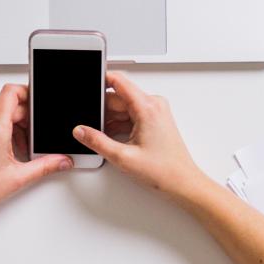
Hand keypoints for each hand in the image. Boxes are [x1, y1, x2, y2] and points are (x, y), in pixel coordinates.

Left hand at [0, 84, 70, 215]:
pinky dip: (2, 132)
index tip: (38, 103)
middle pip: (9, 105)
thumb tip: (61, 161)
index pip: (12, 92)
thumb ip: (45, 166)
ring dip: (14, 127)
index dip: (28, 92)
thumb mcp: (17, 178)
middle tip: (34, 139)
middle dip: (26, 119)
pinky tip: (7, 152)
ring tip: (20, 149)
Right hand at [73, 71, 213, 201]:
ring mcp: (155, 111)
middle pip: (118, 96)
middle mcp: (153, 105)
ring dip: (111, 119)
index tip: (88, 88)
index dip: (100, 81)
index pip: (118, 81)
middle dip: (103, 110)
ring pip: (123, 106)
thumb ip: (97, 142)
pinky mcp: (154, 119)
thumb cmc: (163, 170)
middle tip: (91, 126)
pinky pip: (131, 114)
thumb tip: (81, 131)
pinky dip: (120, 124)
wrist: (181, 181)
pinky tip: (113, 139)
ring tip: (104, 137)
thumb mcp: (123, 157)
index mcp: (147, 107)